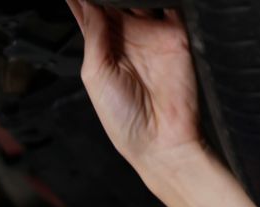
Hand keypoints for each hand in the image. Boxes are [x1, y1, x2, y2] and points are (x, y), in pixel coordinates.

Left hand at [66, 0, 202, 171]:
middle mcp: (128, 38)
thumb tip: (87, 3)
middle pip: (113, 1)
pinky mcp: (176, 33)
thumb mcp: (95, 75)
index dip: (83, 0)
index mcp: (104, 48)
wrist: (161, 140)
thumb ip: (93, 36)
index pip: (90, 13)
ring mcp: (152, 33)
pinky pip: (170, 5)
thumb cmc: (124, 120)